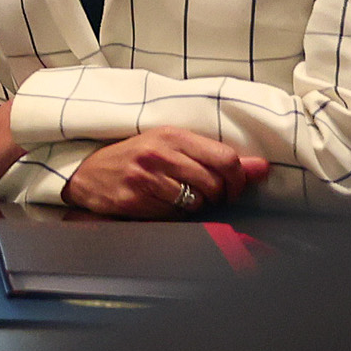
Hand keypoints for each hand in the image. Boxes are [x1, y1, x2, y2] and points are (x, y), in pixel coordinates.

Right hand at [62, 127, 268, 218]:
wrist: (87, 173)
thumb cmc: (135, 158)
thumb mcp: (172, 147)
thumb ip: (217, 157)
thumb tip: (262, 168)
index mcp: (172, 135)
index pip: (226, 158)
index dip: (238, 179)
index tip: (233, 187)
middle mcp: (159, 153)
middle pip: (214, 184)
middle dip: (218, 197)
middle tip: (209, 198)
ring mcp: (145, 177)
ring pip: (197, 202)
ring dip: (196, 207)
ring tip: (182, 199)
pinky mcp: (134, 199)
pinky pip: (174, 215)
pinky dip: (175, 215)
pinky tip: (162, 205)